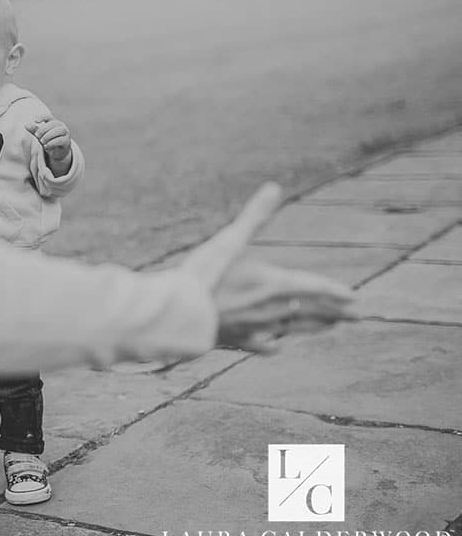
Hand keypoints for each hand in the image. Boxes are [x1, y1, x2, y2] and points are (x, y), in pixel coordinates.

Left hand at [26, 118, 72, 174]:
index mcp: (54, 122)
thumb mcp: (40, 135)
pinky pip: (60, 140)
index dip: (42, 117)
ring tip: (41, 141)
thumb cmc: (48, 141)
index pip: (49, 116)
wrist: (57, 153)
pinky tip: (46, 146)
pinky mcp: (67, 141)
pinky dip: (51, 143)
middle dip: (43, 129)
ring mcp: (65, 133)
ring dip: (47, 136)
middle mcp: (61, 126)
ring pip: (58, 131)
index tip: (35, 121)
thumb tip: (26, 125)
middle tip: (37, 136)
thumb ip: (34, 130)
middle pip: (52, 124)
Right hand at [180, 183, 355, 351]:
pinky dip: (274, 346)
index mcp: (273, 284)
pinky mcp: (236, 341)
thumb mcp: (228, 240)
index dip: (335, 292)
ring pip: (293, 330)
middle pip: (312, 312)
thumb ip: (254, 215)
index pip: (314, 288)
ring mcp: (255, 328)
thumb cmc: (203, 275)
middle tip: (357, 317)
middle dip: (336, 314)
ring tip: (328, 327)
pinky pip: (262, 345)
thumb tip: (273, 187)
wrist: (178, 314)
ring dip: (314, 328)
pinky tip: (277, 348)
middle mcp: (271, 309)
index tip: (354, 297)